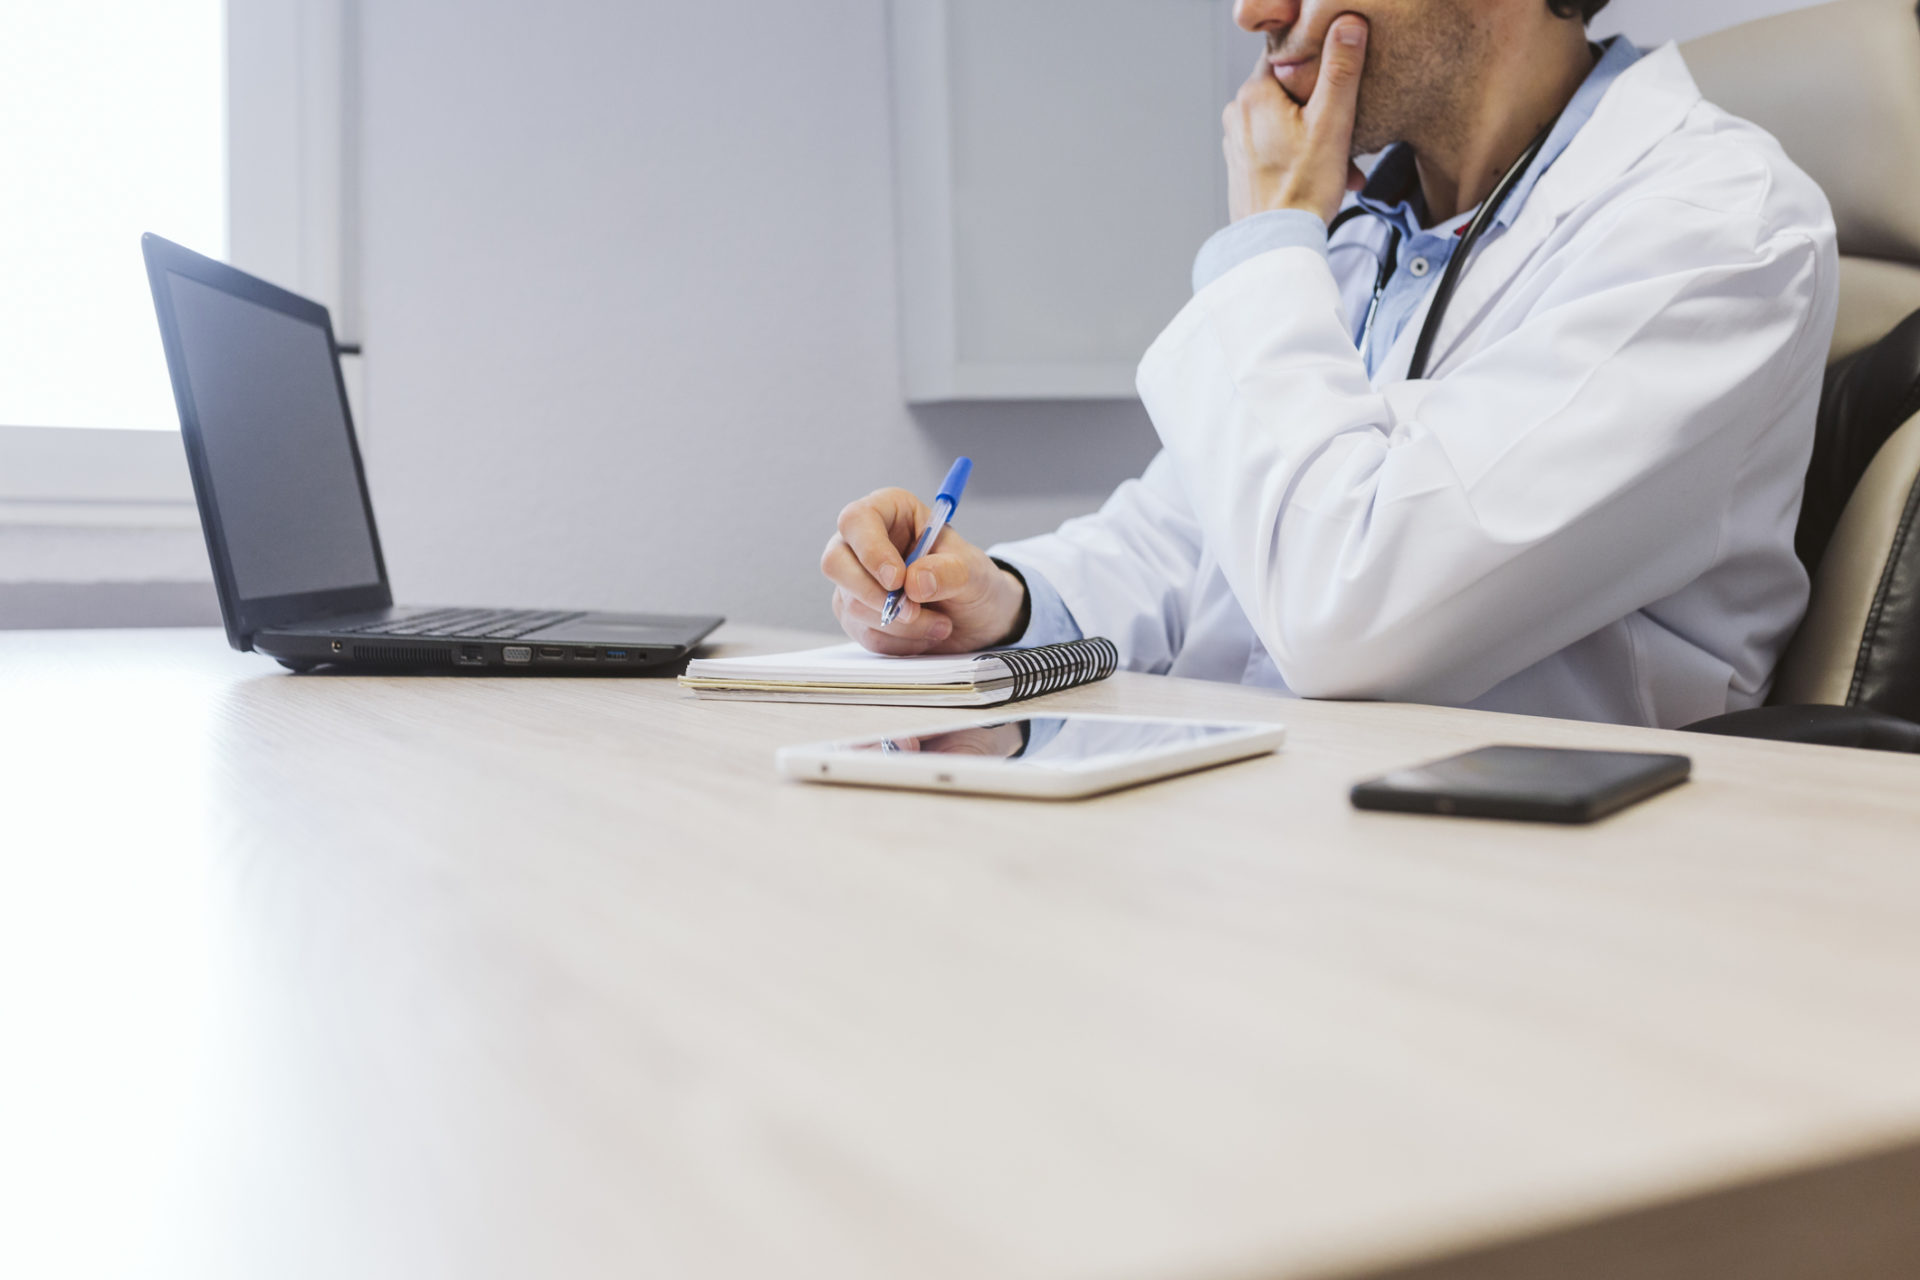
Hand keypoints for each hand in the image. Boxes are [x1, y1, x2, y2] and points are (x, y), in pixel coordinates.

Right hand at [820, 487, 1028, 655]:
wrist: (979, 616)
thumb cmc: (973, 579)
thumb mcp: (974, 570)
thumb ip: (948, 571)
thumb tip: (914, 583)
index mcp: (890, 512)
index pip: (856, 520)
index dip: (870, 551)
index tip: (896, 580)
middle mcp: (864, 542)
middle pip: (835, 563)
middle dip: (874, 595)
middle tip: (914, 612)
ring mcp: (856, 580)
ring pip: (852, 605)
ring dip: (900, 625)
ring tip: (941, 625)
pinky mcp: (858, 614)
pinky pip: (866, 634)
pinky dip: (900, 642)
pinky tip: (927, 635)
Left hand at [1223, 14, 1368, 224]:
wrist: (1275, 245)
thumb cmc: (1302, 191)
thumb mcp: (1332, 123)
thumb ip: (1340, 70)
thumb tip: (1347, 23)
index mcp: (1254, 93)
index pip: (1292, 54)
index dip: (1321, 68)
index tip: (1340, 89)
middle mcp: (1238, 112)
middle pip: (1292, 90)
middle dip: (1326, 111)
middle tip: (1349, 137)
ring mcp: (1237, 140)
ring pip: (1288, 120)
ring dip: (1320, 137)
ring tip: (1342, 165)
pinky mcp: (1242, 164)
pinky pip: (1278, 146)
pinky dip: (1304, 155)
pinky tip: (1325, 176)